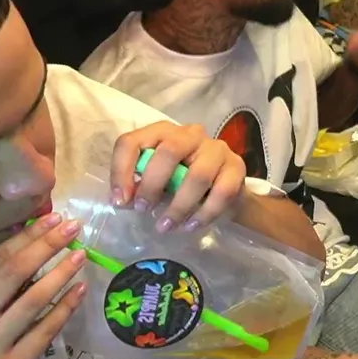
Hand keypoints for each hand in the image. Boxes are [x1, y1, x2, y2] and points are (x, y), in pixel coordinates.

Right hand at [0, 214, 87, 358]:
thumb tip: (37, 233)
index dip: (25, 237)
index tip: (53, 218)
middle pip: (11, 275)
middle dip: (45, 246)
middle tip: (73, 228)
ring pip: (31, 300)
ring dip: (61, 273)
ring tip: (81, 255)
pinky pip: (45, 329)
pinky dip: (66, 306)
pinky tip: (80, 289)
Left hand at [110, 121, 246, 233]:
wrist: (223, 190)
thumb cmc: (181, 183)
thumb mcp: (156, 181)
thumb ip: (139, 186)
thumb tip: (123, 200)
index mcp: (162, 132)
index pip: (133, 141)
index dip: (122, 171)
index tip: (120, 201)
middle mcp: (190, 134)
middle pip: (169, 151)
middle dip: (152, 185)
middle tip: (143, 211)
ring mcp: (217, 148)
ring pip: (198, 174)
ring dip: (179, 206)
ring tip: (166, 226)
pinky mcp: (237, 166)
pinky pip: (222, 192)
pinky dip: (204, 213)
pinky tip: (191, 225)